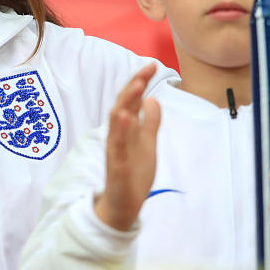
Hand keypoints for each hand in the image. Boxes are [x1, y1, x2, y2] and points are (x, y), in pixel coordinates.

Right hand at [94, 63, 160, 231]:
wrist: (123, 206)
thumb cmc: (133, 174)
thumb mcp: (148, 143)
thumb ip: (150, 122)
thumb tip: (153, 99)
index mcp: (127, 129)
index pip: (131, 99)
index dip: (140, 81)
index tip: (151, 64)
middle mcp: (119, 135)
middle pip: (123, 104)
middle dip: (134, 84)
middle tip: (147, 67)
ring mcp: (116, 150)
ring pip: (117, 121)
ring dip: (126, 102)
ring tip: (137, 85)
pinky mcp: (117, 166)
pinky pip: (117, 147)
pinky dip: (120, 131)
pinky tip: (126, 118)